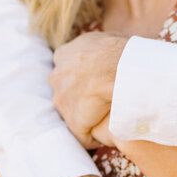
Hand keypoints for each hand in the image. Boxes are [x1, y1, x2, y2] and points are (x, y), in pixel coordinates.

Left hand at [50, 32, 128, 148]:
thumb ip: (92, 47)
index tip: (93, 82)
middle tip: (100, 101)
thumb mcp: (100, 39)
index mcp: (63, 54)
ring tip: (105, 120)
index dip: (79, 77)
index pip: (66, 69)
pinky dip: (91, 138)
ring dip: (86, 116)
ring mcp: (62, 100)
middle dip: (78, 97)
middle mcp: (57, 77)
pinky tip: (104, 138)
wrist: (119, 68)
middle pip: (64, 90)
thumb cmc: (118, 51)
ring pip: (72, 111)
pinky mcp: (74, 120)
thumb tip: (99, 50)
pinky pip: (82, 134)